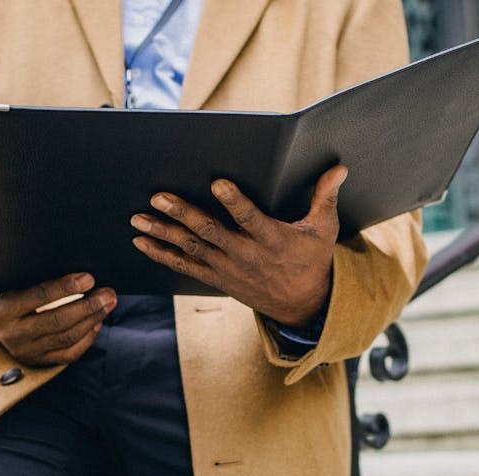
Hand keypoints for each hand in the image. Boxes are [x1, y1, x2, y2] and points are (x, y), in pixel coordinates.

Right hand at [0, 272, 116, 366]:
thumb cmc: (5, 289)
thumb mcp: (10, 278)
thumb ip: (35, 275)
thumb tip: (76, 270)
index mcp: (3, 308)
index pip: (39, 296)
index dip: (66, 287)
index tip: (89, 278)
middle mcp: (13, 333)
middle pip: (58, 321)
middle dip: (88, 306)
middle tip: (108, 293)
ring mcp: (26, 351)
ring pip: (67, 337)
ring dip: (93, 319)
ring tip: (108, 303)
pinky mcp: (37, 361)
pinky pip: (69, 354)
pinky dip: (87, 338)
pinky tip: (97, 322)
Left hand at [130, 165, 347, 327]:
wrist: (301, 304)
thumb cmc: (312, 259)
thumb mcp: (324, 229)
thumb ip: (326, 197)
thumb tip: (340, 168)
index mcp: (272, 240)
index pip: (251, 219)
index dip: (234, 202)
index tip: (218, 183)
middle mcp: (246, 255)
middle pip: (210, 232)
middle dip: (182, 214)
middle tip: (159, 196)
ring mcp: (228, 268)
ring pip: (191, 248)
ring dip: (163, 232)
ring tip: (138, 218)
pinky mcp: (217, 277)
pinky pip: (184, 266)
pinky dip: (162, 254)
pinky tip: (142, 241)